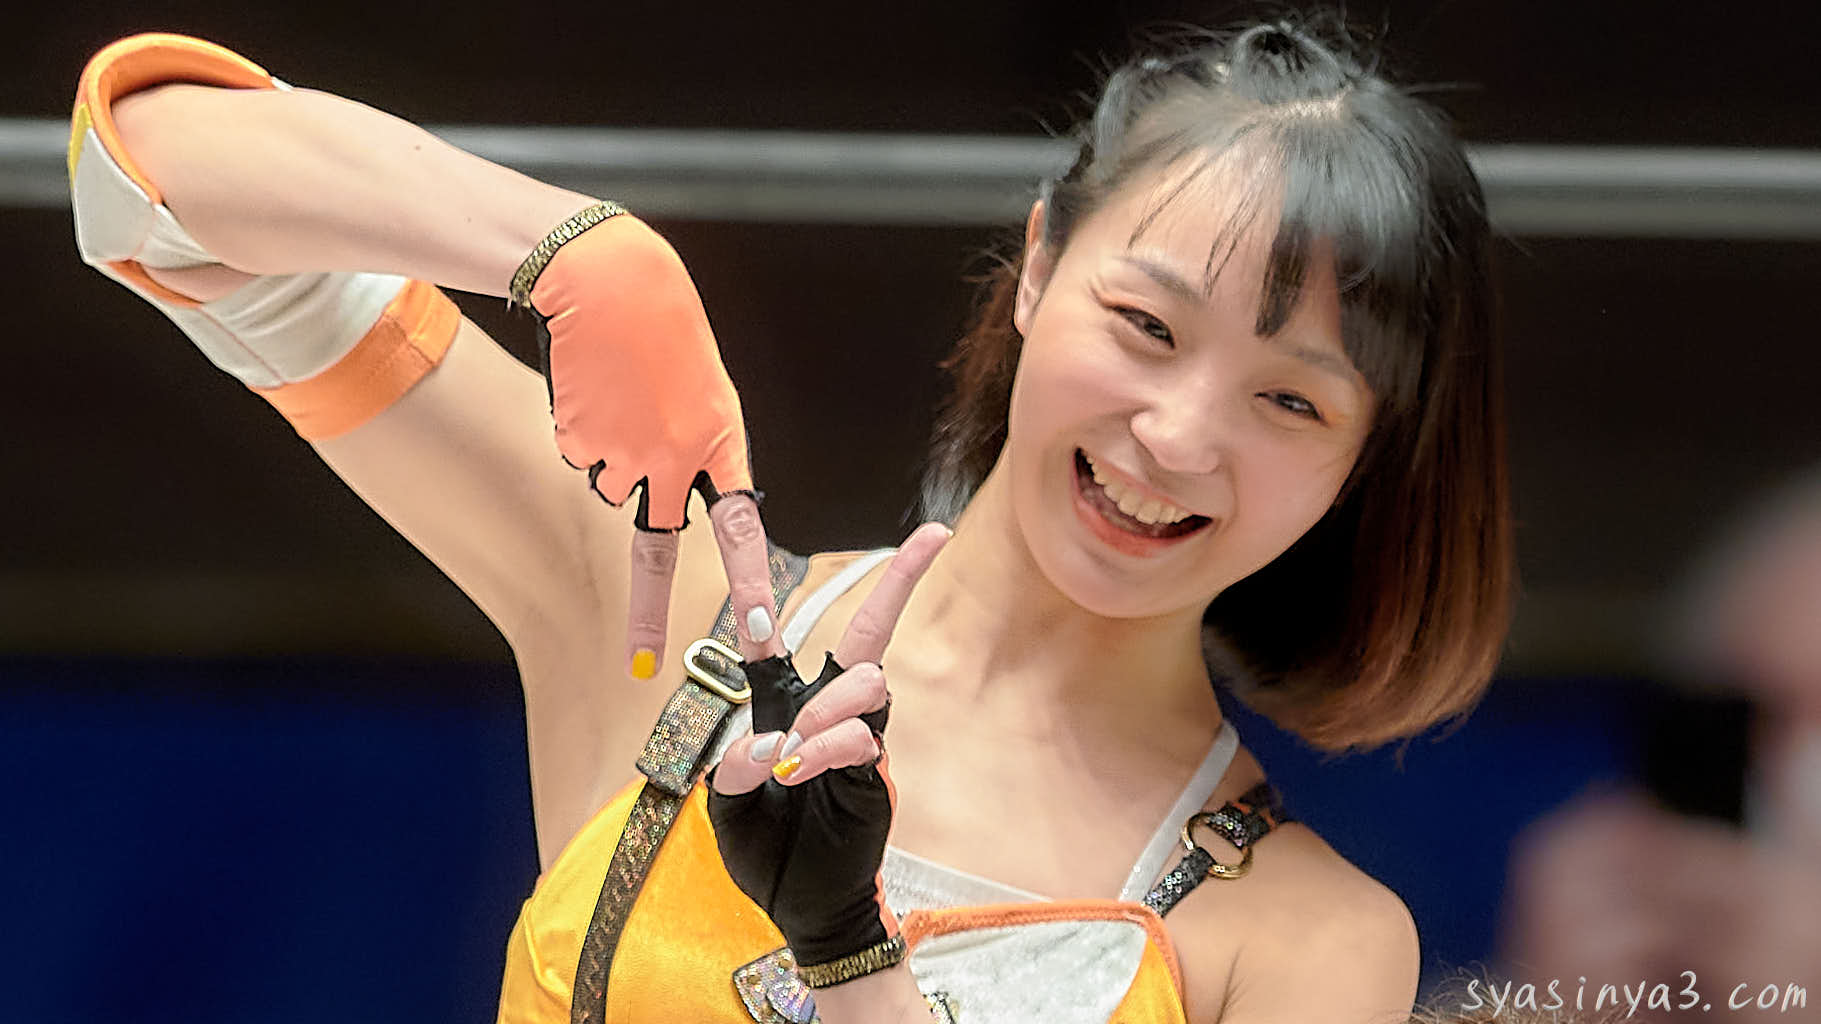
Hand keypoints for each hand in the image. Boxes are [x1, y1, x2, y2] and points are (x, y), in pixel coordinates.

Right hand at [519, 207, 779, 677]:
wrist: (607, 278)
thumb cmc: (661, 324)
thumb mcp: (701, 387)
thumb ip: (694, 443)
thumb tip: (662, 490)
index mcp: (718, 442)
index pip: (740, 529)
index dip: (750, 585)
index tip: (761, 635)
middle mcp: (671, 459)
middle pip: (655, 547)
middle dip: (647, 612)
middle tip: (642, 665)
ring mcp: (621, 454)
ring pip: (612, 486)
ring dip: (613, 455)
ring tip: (620, 395)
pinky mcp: (579, 443)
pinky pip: (582, 456)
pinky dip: (584, 432)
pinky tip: (593, 390)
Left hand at [707, 522, 950, 969]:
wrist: (805, 907)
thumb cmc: (766, 851)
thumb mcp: (725, 807)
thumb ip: (735, 767)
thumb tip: (767, 740)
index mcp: (778, 704)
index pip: (769, 628)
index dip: (758, 574)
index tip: (744, 516)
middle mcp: (823, 707)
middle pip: (868, 629)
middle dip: (901, 580)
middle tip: (932, 539)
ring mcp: (855, 736)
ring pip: (866, 678)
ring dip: (825, 707)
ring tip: (792, 755)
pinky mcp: (874, 768)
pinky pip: (859, 736)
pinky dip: (823, 748)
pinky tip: (798, 770)